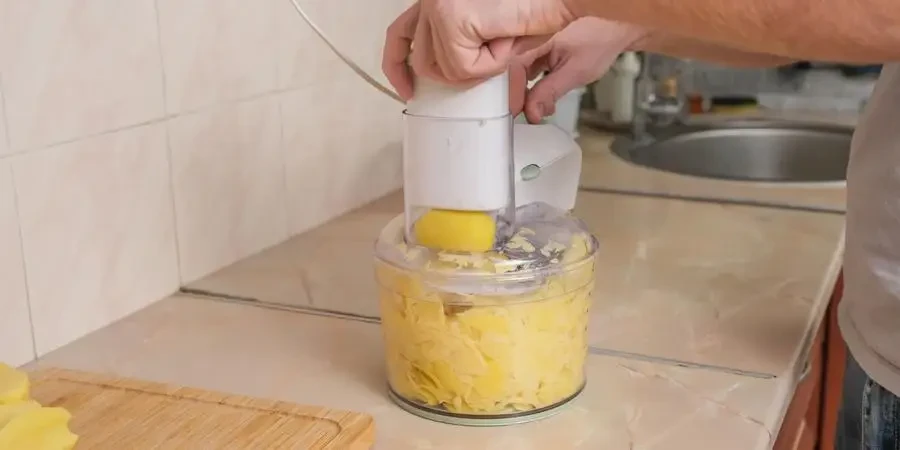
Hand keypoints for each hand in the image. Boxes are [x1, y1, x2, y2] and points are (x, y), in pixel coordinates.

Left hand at [382, 0, 577, 99]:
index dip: (398, 66)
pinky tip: (506, 37)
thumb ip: (462, 47)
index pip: (399, 36)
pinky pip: (464, 69)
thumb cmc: (538, 9)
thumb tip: (447, 75)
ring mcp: (438, 6)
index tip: (408, 89)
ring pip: (446, 70)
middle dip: (459, 74)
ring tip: (505, 37)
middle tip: (492, 56)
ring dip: (484, 67)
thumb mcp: (489, 35)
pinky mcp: (452, 18)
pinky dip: (492, 64)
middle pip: (424, 62)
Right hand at [509, 18, 646, 122]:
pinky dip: (532, 85)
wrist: (619, 28)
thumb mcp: (575, 72)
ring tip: (531, 110)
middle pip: (509, 70)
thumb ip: (550, 92)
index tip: (513, 111)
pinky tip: (540, 99)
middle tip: (519, 115)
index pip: (510, 67)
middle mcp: (531, 38)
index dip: (510, 92)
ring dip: (523, 92)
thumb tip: (532, 112)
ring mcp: (535, 44)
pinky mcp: (541, 51)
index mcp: (534, 37)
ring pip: (517, 71)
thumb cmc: (602, 38)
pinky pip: (528, 69)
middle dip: (514, 94)